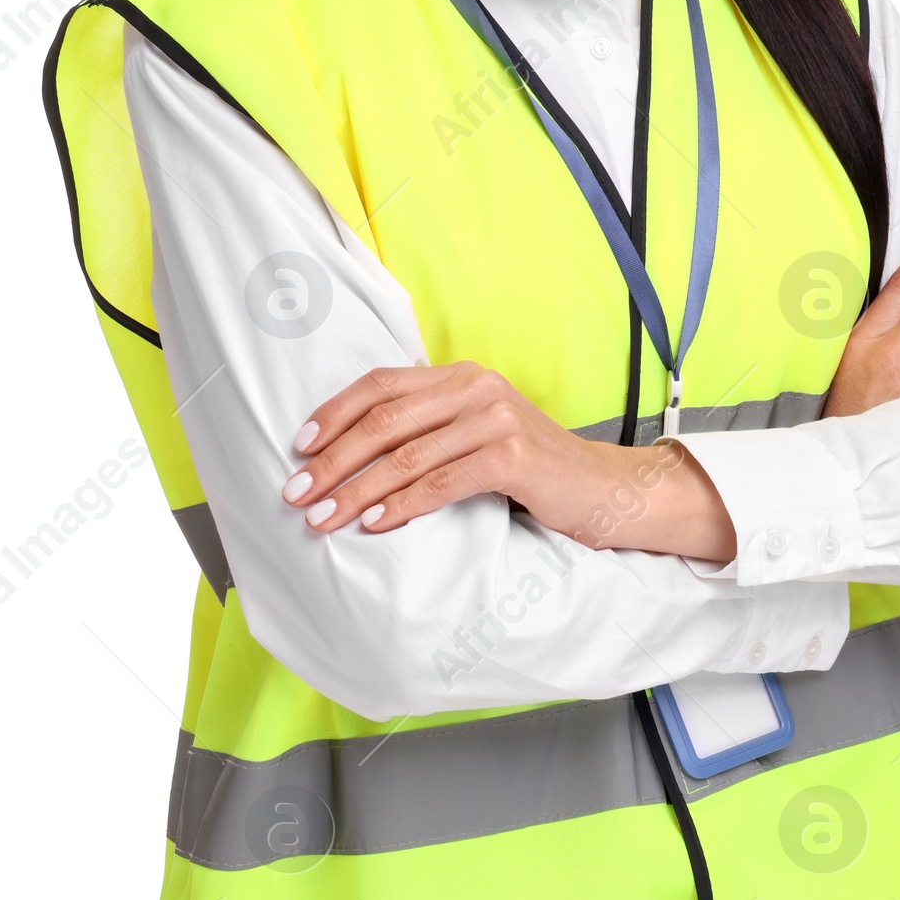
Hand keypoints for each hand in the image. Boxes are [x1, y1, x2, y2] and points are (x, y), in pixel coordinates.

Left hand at [281, 360, 736, 563]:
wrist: (603, 491)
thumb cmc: (532, 471)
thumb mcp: (476, 436)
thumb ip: (430, 430)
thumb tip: (353, 454)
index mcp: (462, 376)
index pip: (382, 383)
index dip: (334, 412)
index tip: (297, 447)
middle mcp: (477, 386)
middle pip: (385, 418)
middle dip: (332, 458)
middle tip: (295, 493)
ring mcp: (496, 418)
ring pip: (406, 454)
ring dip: (356, 489)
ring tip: (323, 518)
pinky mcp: (512, 455)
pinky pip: (441, 482)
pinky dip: (402, 504)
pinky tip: (375, 524)